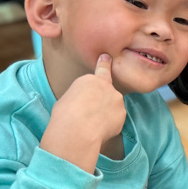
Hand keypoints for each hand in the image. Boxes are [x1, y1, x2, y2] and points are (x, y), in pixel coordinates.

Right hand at [41, 54, 126, 171]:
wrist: (76, 130)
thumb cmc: (65, 116)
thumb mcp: (68, 98)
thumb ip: (82, 96)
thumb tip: (86, 102)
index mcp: (90, 80)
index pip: (101, 68)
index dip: (104, 63)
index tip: (107, 57)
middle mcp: (107, 86)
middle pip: (106, 93)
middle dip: (101, 102)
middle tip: (88, 114)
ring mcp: (117, 99)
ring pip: (113, 106)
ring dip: (106, 113)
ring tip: (92, 123)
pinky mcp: (122, 113)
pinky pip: (116, 119)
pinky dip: (110, 123)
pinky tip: (99, 128)